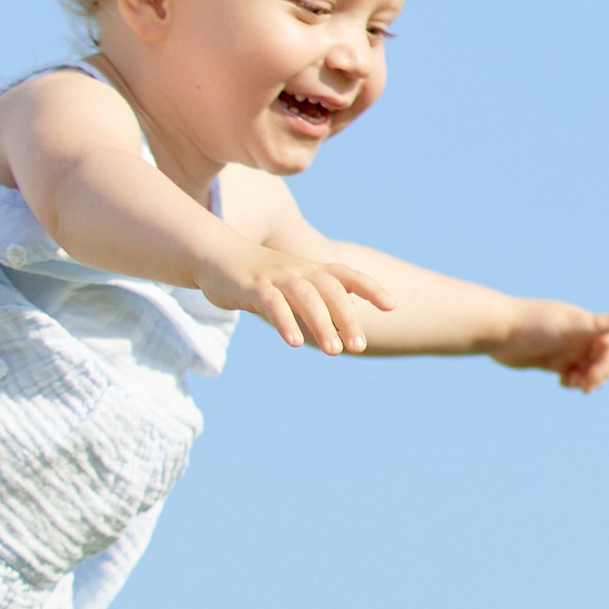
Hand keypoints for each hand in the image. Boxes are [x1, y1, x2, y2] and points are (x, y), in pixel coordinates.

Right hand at [200, 239, 394, 355]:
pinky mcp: (252, 287)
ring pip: (305, 297)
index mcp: (310, 271)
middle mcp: (298, 271)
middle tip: (359, 347)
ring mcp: (275, 277)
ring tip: (335, 352)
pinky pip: (272, 303)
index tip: (391, 305)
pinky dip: (286, 321)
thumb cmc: (260, 279)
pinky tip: (296, 342)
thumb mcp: (291, 290)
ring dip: (322, 323)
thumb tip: (340, 333)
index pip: (346, 276)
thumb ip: (315, 308)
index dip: (369, 287)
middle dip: (347, 318)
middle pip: (330, 290)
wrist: (217, 257)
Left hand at [486, 299, 608, 390]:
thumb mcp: (567, 327)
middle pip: (602, 359)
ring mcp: (564, 347)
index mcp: (585, 325)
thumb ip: (595, 325)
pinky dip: (572, 381)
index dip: (608, 363)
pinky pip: (570, 373)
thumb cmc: (532, 325)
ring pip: (587, 367)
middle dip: (598, 374)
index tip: (592, 375)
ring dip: (586, 379)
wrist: (497, 329)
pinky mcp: (551, 360)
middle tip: (584, 387)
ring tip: (572, 384)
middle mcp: (577, 335)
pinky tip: (561, 382)